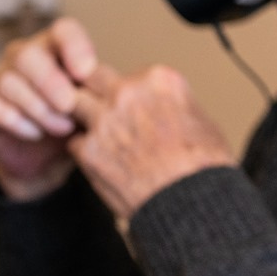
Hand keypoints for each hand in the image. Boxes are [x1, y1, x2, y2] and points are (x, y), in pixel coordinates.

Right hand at [0, 18, 98, 200]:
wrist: (48, 156)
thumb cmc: (75, 119)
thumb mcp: (93, 102)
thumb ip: (99, 88)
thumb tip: (113, 84)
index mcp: (57, 47)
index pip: (63, 30)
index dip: (74, 47)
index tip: (86, 72)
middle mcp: (25, 55)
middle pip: (27, 54)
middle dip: (51, 83)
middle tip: (71, 106)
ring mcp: (0, 77)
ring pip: (8, 81)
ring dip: (38, 108)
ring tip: (62, 128)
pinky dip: (13, 120)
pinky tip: (34, 133)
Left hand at [70, 63, 236, 220]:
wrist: (191, 202)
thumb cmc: (203, 166)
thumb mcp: (200, 117)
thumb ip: (171, 103)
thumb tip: (162, 108)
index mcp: (159, 79)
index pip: (129, 72)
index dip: (128, 89)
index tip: (131, 103)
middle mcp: (128, 93)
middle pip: (91, 76)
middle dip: (93, 90)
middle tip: (99, 106)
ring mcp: (104, 121)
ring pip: (73, 105)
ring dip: (82, 118)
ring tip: (98, 134)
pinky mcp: (88, 151)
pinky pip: (75, 142)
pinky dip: (85, 151)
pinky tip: (102, 161)